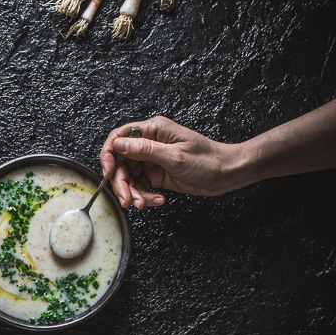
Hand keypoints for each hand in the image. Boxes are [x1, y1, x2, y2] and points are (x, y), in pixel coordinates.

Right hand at [100, 115, 240, 208]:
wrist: (227, 173)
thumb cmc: (208, 160)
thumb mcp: (175, 156)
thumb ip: (145, 150)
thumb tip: (118, 144)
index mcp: (154, 130)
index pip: (120, 137)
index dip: (109, 155)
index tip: (108, 172)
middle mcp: (150, 143)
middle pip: (121, 162)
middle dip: (122, 183)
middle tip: (127, 200)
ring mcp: (153, 159)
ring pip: (129, 177)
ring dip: (133, 193)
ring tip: (143, 204)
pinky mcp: (156, 174)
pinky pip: (141, 186)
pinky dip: (145, 196)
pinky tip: (157, 200)